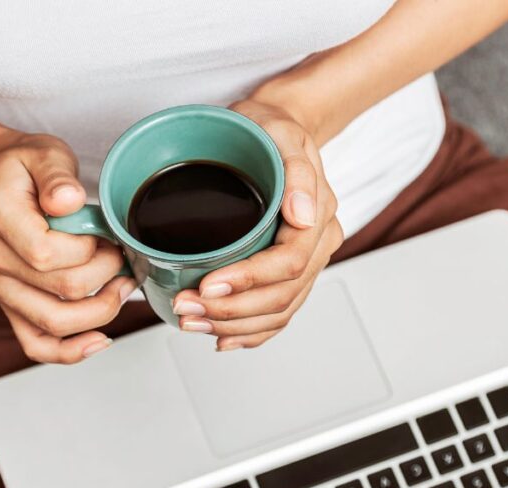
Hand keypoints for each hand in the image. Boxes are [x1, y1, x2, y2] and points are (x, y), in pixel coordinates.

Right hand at [0, 132, 135, 363]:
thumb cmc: (25, 170)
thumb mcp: (44, 154)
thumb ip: (57, 175)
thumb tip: (69, 201)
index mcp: (0, 219)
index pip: (48, 254)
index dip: (89, 250)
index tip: (105, 235)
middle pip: (62, 291)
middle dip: (108, 276)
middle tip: (123, 256)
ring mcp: (1, 289)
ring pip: (55, 323)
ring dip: (102, 310)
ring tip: (123, 286)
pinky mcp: (12, 308)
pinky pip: (37, 345)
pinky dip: (70, 351)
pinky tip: (99, 341)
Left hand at [171, 99, 343, 350]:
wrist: (275, 129)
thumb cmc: (270, 129)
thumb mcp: (281, 131)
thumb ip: (297, 171)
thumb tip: (303, 215)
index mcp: (320, 217)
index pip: (290, 263)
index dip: (249, 281)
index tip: (208, 285)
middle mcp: (318, 244)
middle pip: (282, 296)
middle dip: (232, 310)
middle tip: (187, 308)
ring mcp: (306, 262)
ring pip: (278, 311)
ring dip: (235, 326)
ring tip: (192, 322)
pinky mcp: (288, 272)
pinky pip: (277, 312)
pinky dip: (251, 332)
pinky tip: (223, 338)